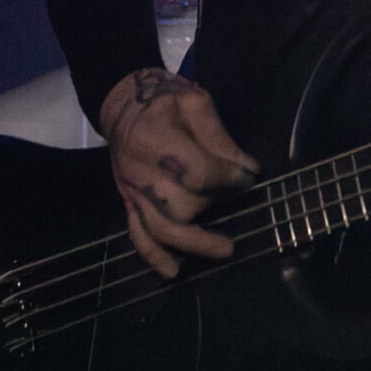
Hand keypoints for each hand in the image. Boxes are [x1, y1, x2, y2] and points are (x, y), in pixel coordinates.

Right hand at [99, 68, 261, 276]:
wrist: (121, 103)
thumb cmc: (162, 99)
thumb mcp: (194, 102)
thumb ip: (219, 136)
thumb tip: (248, 169)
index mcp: (156, 140)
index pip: (197, 172)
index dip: (228, 179)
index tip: (250, 178)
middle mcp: (140, 172)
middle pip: (180, 205)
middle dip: (213, 206)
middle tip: (237, 200)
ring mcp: (132, 191)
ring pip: (161, 228)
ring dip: (193, 244)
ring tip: (224, 249)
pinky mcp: (128, 202)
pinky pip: (138, 235)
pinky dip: (154, 256)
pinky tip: (174, 271)